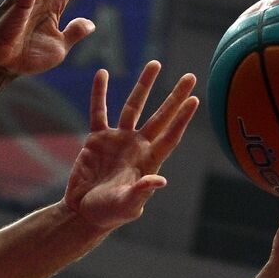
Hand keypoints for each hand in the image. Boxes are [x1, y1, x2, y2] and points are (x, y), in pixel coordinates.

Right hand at [64, 61, 199, 230]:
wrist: (84, 212)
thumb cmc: (108, 214)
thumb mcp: (126, 205)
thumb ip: (141, 192)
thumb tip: (160, 180)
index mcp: (148, 161)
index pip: (169, 136)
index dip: (182, 119)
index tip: (194, 100)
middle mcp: (137, 146)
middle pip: (160, 116)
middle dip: (175, 97)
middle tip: (190, 77)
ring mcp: (118, 140)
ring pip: (133, 107)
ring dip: (144, 86)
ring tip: (155, 64)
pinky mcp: (97, 139)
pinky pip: (99, 111)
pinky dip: (99, 93)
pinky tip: (102, 74)